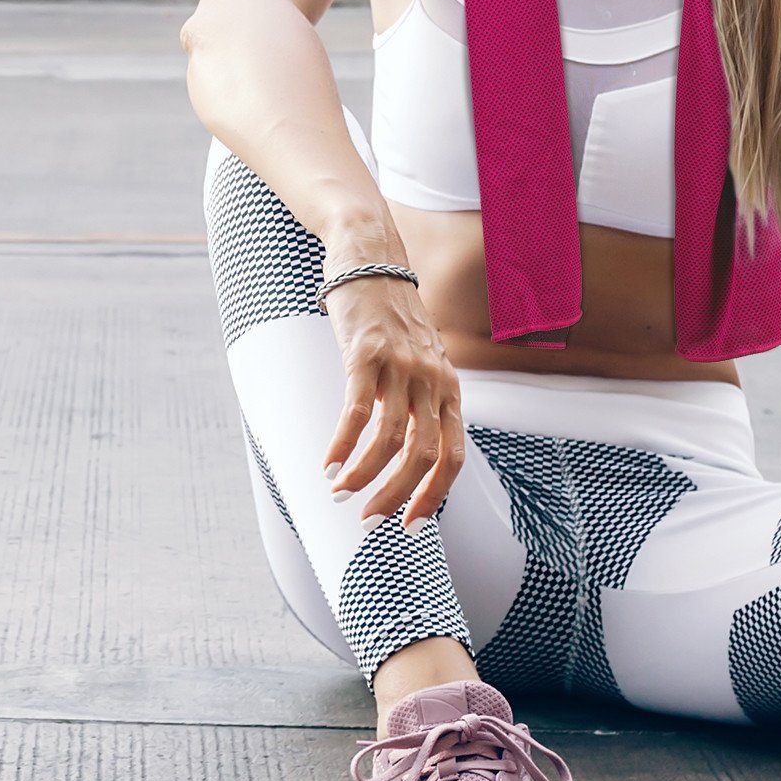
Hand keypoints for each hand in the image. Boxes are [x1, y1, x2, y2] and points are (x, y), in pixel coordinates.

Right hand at [320, 269, 463, 526]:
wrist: (369, 255)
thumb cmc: (388, 314)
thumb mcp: (417, 358)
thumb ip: (418, 398)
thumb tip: (403, 450)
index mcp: (448, 386)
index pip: (453, 455)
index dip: (434, 496)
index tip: (411, 525)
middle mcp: (432, 378)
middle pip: (424, 455)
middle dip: (398, 496)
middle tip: (370, 520)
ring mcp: (401, 365)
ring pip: (390, 439)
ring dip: (364, 476)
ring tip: (341, 493)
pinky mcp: (367, 352)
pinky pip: (356, 411)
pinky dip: (342, 445)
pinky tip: (328, 464)